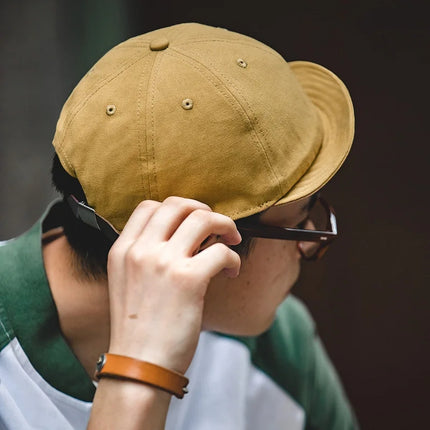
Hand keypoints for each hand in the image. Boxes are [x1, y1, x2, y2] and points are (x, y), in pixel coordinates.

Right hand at [106, 196, 241, 373]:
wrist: (139, 366)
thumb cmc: (139, 328)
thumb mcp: (128, 282)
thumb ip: (147, 256)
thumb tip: (186, 238)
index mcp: (123, 250)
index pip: (149, 206)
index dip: (176, 208)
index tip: (191, 222)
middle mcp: (141, 250)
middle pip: (178, 205)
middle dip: (204, 210)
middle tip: (218, 226)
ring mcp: (164, 263)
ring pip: (203, 219)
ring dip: (225, 225)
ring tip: (232, 240)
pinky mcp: (188, 279)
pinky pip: (222, 251)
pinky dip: (234, 258)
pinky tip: (231, 272)